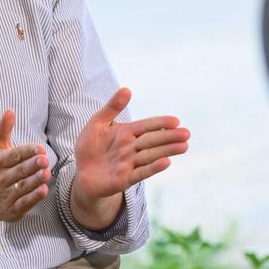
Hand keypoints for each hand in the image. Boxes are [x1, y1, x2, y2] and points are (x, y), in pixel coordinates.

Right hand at [0, 110, 51, 222]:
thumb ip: (4, 130)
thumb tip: (10, 110)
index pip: (14, 156)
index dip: (26, 151)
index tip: (39, 148)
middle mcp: (0, 179)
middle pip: (18, 171)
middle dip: (32, 166)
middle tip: (45, 160)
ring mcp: (5, 195)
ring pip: (22, 187)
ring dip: (35, 181)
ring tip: (47, 174)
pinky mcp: (12, 209)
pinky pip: (23, 203)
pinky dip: (33, 198)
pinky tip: (44, 190)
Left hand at [71, 87, 189, 230]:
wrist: (81, 172)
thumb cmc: (90, 146)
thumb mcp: (97, 123)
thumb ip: (112, 108)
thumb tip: (127, 89)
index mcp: (126, 132)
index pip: (147, 125)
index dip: (160, 123)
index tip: (175, 121)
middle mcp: (131, 147)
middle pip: (153, 140)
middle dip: (170, 137)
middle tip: (187, 134)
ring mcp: (129, 163)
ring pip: (151, 155)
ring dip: (167, 151)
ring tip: (184, 146)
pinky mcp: (124, 179)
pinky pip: (140, 173)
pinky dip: (153, 168)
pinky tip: (166, 162)